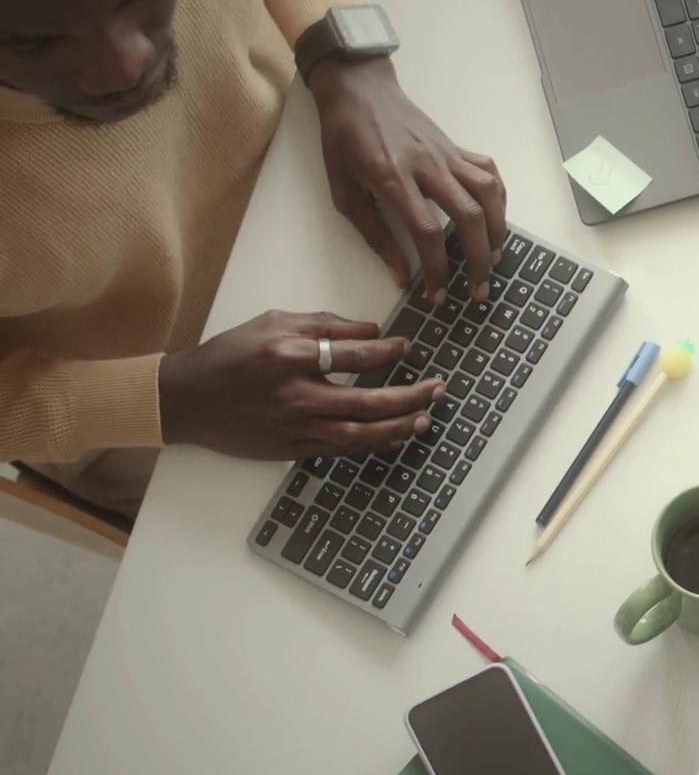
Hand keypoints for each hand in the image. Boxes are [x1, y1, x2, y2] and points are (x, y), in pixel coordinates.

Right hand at [158, 311, 444, 459]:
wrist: (186, 399)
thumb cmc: (229, 355)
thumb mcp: (271, 323)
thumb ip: (322, 324)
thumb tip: (370, 330)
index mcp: (289, 357)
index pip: (353, 354)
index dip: (387, 352)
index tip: (407, 348)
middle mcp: (295, 395)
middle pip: (367, 401)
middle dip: (410, 396)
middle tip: (437, 389)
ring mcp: (293, 427)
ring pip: (359, 434)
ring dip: (398, 428)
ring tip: (425, 418)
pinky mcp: (290, 450)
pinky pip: (340, 450)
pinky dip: (371, 445)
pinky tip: (394, 438)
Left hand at [308, 56, 507, 304]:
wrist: (359, 89)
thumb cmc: (344, 139)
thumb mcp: (343, 191)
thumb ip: (373, 234)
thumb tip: (401, 275)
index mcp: (392, 179)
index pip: (427, 232)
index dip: (437, 269)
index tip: (438, 295)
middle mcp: (427, 166)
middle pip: (469, 217)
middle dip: (478, 260)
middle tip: (478, 289)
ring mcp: (447, 155)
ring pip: (489, 195)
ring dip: (497, 232)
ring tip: (493, 259)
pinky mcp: (457, 148)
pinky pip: (489, 174)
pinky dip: (499, 201)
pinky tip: (494, 221)